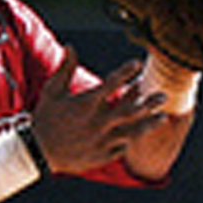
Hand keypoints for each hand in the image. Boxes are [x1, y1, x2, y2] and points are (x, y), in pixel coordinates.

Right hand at [29, 51, 170, 173]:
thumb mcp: (52, 91)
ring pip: (133, 131)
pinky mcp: (103, 155)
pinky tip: (141, 134)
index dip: (126, 72)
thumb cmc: (45, 117)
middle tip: (164, 95)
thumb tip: (71, 46)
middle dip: (149, 102)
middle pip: (130, 110)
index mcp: (86, 103)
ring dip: (150, 124)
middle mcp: (98, 121)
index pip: (111, 83)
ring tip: (164, 117)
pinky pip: (123, 147)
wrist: (38, 151)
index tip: (138, 63)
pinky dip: (132, 140)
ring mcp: (102, 140)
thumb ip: (65, 68)